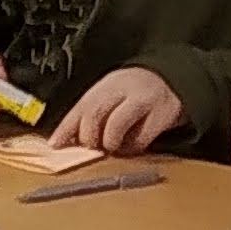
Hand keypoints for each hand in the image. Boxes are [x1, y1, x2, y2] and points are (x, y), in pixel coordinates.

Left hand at [49, 67, 183, 156]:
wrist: (175, 81)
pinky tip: (131, 146)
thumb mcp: (112, 96)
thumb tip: (64, 140)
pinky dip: (131, 148)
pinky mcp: (162, 114)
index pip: (81, 105)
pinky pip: (141, 138)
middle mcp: (124, 88)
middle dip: (88, 136)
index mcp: (106, 84)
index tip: (55, 145)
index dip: (66, 127)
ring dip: (109, 143)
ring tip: (112, 146)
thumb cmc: (136, 93)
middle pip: (94, 113)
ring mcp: (144, 100)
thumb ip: (91, 114)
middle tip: (91, 147)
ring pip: (115, 125)